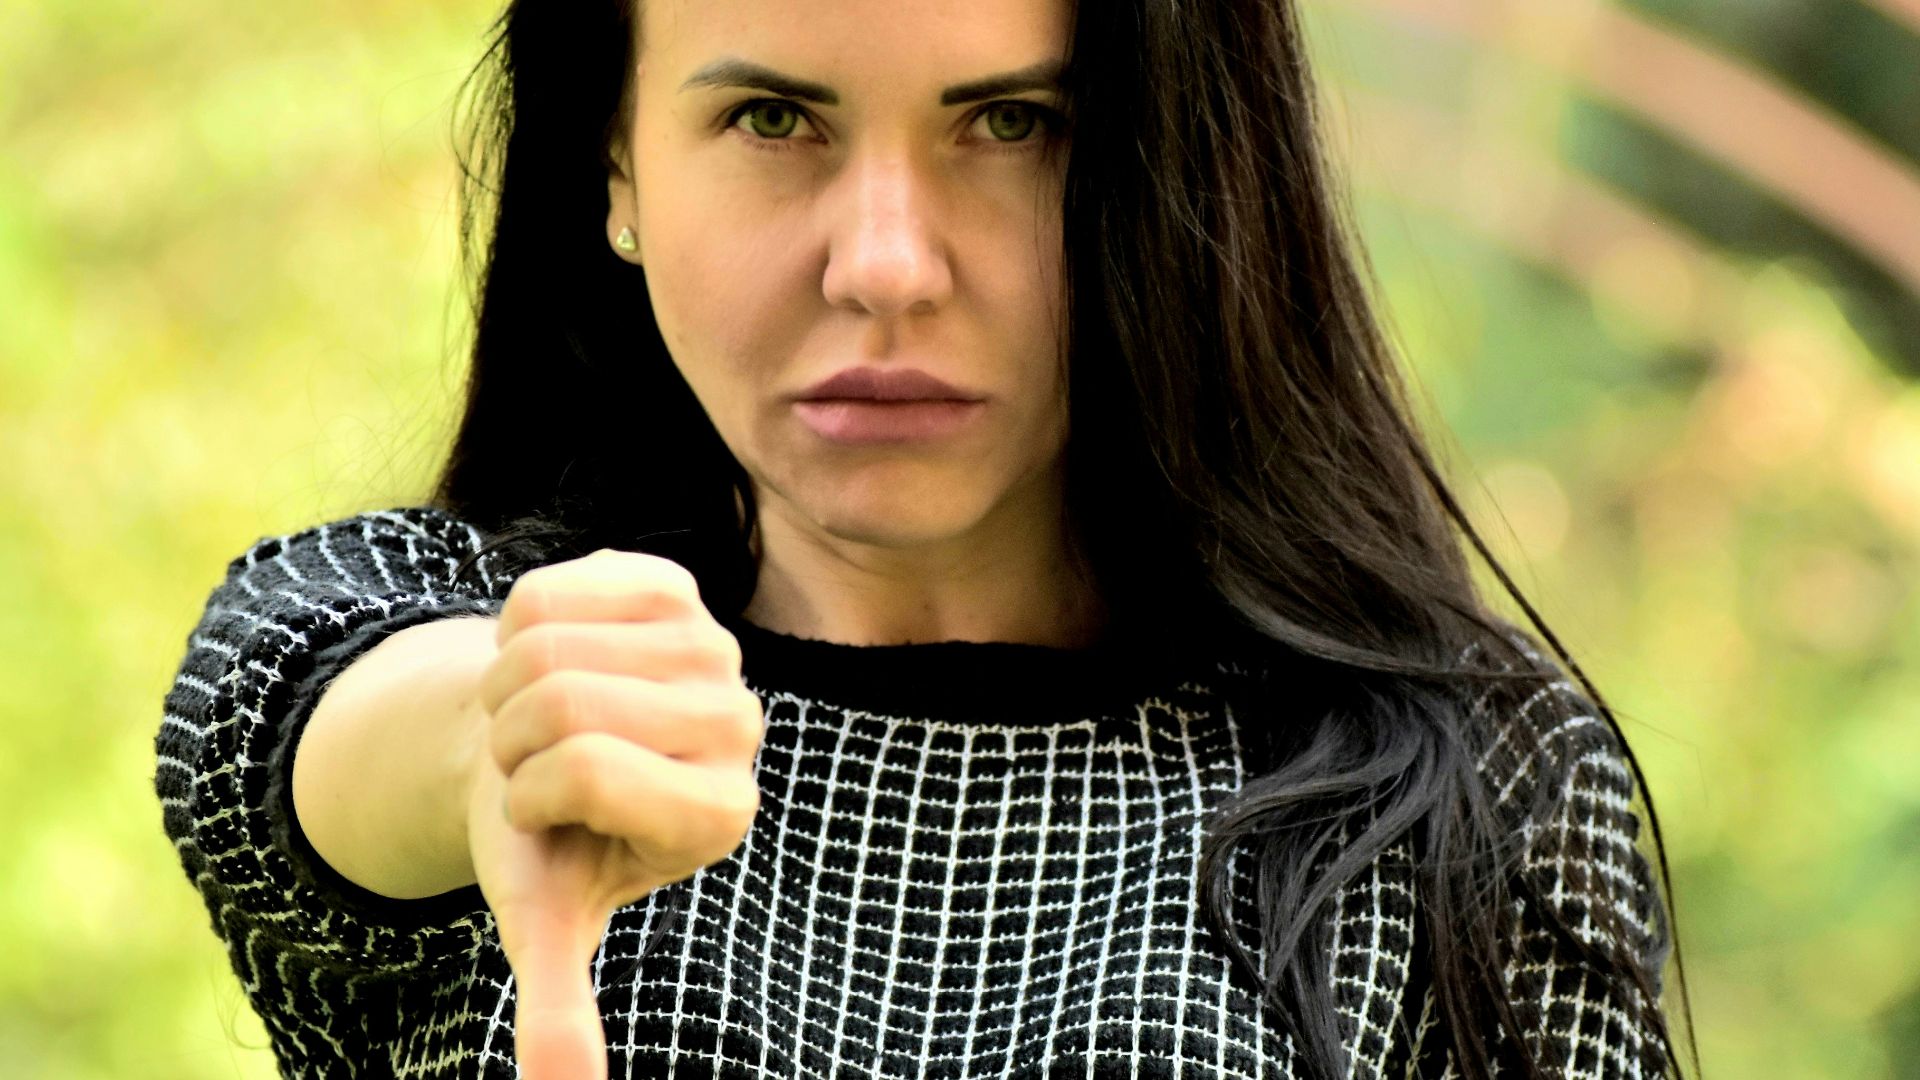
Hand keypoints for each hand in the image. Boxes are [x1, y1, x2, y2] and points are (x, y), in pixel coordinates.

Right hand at [464, 549, 763, 1079]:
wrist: (539, 754)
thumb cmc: (549, 844)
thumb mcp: (549, 920)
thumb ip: (562, 1004)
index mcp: (720, 812)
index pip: (582, 767)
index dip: (530, 793)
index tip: (550, 813)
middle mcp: (740, 723)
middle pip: (560, 698)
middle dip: (511, 735)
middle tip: (535, 760)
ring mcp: (713, 644)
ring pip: (546, 640)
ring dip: (508, 681)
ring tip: (542, 715)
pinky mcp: (675, 585)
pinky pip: (547, 587)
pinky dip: (518, 624)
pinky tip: (557, 656)